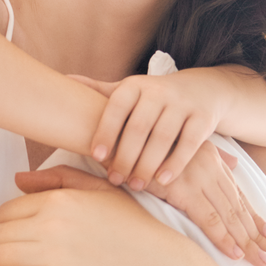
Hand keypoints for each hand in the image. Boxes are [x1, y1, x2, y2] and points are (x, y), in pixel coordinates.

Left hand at [0, 168, 209, 265]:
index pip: (8, 211)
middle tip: (4, 265)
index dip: (8, 229)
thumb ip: (60, 180)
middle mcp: (51, 224)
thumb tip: (16, 179)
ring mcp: (52, 256)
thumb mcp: (104, 194)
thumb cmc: (140, 233)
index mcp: (61, 200)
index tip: (15, 245)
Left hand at [78, 69, 228, 190]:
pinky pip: (189, 144)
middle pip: (138, 127)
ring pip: (163, 138)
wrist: (203, 89)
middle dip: (125, 156)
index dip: (104, 132)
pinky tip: (162, 180)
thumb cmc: (154, 98)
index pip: (115, 108)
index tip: (94, 157)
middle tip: (115, 179)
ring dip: (147, 164)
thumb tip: (62, 80)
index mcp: (134, 86)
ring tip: (136, 185)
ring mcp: (183, 104)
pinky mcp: (203, 118)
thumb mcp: (129, 92)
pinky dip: (175, 163)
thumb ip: (99, 91)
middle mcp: (158, 91)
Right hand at [152, 142, 265, 265]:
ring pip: (229, 216)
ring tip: (262, 261)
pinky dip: (223, 237)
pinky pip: (208, 218)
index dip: (254, 216)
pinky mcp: (182, 190)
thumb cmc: (142, 139)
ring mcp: (198, 178)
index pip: (237, 194)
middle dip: (257, 234)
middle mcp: (210, 168)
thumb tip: (234, 163)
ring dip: (247, 241)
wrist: (115, 129)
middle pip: (238, 207)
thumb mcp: (181, 145)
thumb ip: (211, 155)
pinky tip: (235, 252)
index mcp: (211, 160)